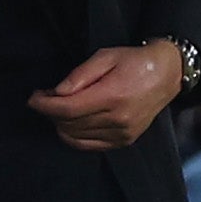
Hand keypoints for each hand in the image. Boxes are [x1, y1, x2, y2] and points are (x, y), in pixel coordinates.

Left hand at [30, 42, 180, 150]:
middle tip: (44, 98)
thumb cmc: (134, 61)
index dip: (44, 105)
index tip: (33, 98)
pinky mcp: (123, 141)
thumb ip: (80, 75)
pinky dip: (73, 136)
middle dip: (50, 112)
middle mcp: (117, 119)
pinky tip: (70, 122)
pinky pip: (88, 145)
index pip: (67, 109)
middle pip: (69, 124)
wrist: (167, 75)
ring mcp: (121, 134)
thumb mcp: (105, 56)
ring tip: (57, 108)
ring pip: (76, 137)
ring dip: (59, 124)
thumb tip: (57, 92)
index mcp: (112, 96)